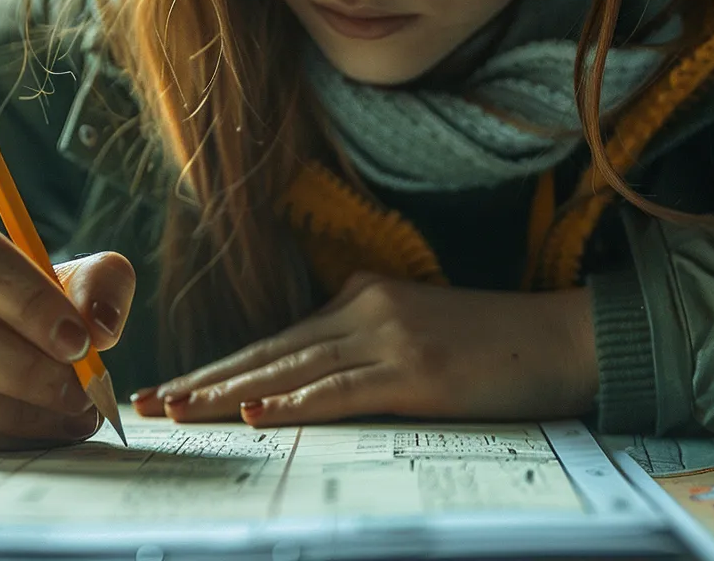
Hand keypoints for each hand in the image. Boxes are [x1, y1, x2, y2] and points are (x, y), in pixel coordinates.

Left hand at [131, 272, 597, 426]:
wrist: (566, 338)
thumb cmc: (497, 349)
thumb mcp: (419, 335)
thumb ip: (364, 351)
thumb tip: (308, 384)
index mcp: (360, 300)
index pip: (272, 343)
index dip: (216, 369)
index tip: (170, 391)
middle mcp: (364, 309)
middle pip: (266, 353)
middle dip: (202, 383)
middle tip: (147, 404)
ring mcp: (389, 337)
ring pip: (290, 371)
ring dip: (229, 396)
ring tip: (180, 413)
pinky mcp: (416, 370)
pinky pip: (341, 391)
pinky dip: (295, 404)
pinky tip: (257, 415)